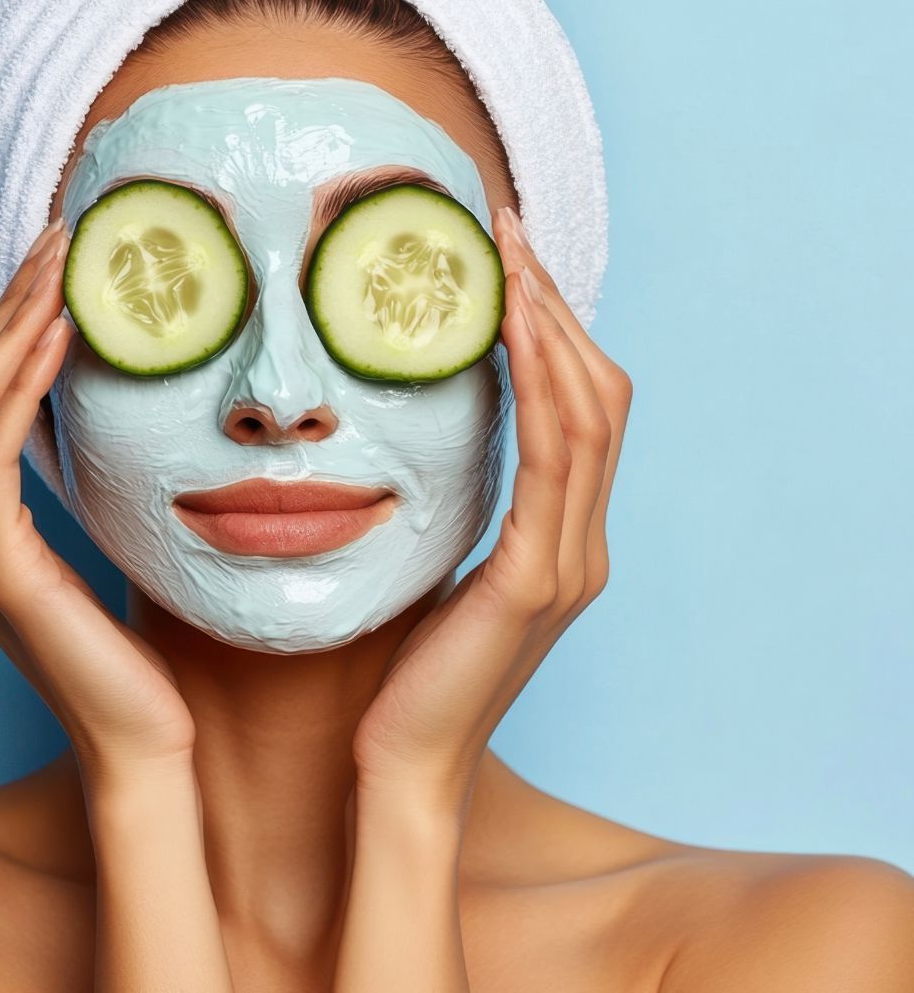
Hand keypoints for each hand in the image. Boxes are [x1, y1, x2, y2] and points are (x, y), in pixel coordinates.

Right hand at [0, 219, 196, 785]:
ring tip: (60, 268)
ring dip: (7, 332)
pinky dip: (19, 389)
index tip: (62, 266)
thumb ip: (105, 487)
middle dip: (5, 309)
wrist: (150, 741)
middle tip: (60, 240)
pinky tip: (60, 338)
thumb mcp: (122, 545)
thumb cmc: (145, 649)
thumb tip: (140, 413)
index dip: (10, 327)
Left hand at [351, 204, 633, 814]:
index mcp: (563, 541)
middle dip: (555, 306)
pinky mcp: (534, 582)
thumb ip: (459, 507)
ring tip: (504, 256)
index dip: (555, 330)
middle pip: (599, 397)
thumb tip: (418, 427)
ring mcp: (570, 564)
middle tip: (505, 234)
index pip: (582, 412)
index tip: (507, 262)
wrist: (400, 765)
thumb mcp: (441, 567)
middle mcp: (584, 545)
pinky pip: (551, 459)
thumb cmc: (405, 669)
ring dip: (549, 325)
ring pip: (587, 415)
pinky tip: (505, 325)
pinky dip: (537, 382)